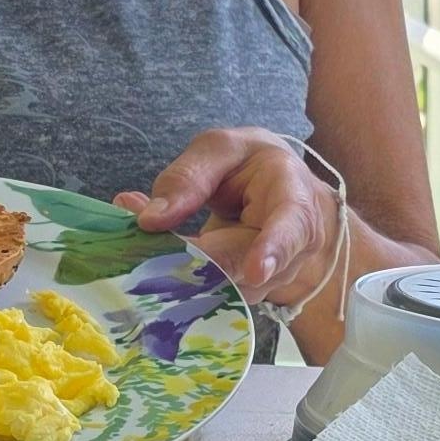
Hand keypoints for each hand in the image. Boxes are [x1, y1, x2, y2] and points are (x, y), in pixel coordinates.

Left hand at [114, 129, 342, 314]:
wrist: (276, 185)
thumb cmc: (250, 162)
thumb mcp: (217, 150)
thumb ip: (186, 180)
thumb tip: (149, 220)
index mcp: (293, 194)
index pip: (293, 225)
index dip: (274, 248)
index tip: (256, 272)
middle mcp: (296, 242)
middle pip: (243, 266)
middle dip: (191, 263)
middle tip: (143, 252)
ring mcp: (277, 273)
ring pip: (223, 286)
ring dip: (179, 269)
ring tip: (148, 242)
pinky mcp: (252, 290)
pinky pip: (213, 291)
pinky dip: (182, 276)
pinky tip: (162, 253)